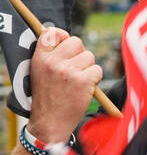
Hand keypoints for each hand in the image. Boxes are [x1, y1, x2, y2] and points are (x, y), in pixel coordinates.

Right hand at [28, 28, 101, 144]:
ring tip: (79, 80)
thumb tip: (66, 39)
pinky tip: (86, 87)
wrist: (51, 121)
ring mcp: (68, 71)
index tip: (67, 46)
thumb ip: (50, 55)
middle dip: (80, 54)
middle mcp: (53, 62)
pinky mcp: (83, 81)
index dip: (64, 36)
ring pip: (89, 56)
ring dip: (89, 67)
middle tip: (76, 68)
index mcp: (40, 57)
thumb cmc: (48, 96)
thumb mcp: (40, 72)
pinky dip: (96, 78)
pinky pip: (98, 70)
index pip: (53, 32)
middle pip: (77, 42)